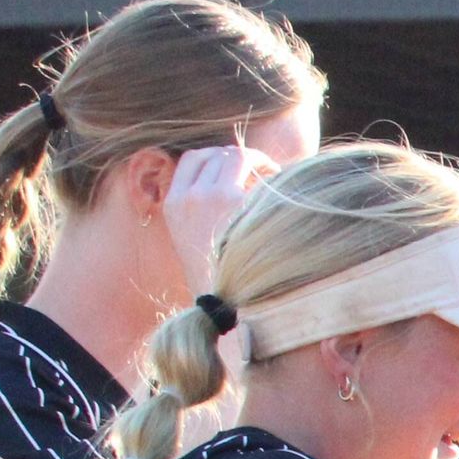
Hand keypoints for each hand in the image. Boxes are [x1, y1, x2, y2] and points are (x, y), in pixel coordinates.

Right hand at [162, 141, 279, 292]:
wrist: (224, 304)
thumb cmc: (219, 275)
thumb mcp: (195, 238)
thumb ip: (204, 208)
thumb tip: (237, 181)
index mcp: (173, 204)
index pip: (193, 159)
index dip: (217, 156)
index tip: (237, 166)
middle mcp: (189, 197)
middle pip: (216, 153)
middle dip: (242, 156)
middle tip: (264, 169)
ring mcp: (211, 197)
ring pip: (236, 155)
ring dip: (258, 160)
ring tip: (274, 174)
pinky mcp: (237, 204)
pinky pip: (258, 174)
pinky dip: (273, 175)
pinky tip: (285, 187)